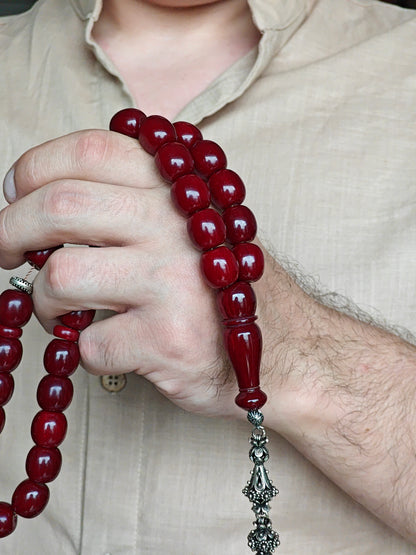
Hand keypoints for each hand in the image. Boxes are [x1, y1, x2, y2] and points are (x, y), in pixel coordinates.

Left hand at [0, 129, 240, 417]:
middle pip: (58, 208)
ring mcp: (175, 281)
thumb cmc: (224, 286)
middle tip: (5, 254)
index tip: (15, 196)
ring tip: (62, 312)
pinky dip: (88, 350)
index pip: (85, 151)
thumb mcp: (193, 222)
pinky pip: (91, 343)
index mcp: (178, 186)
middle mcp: (177, 223)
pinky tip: (115, 347)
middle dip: (9, 231)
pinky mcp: (170, 338)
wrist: (287, 350)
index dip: (32, 170)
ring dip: (45, 302)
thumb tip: (40, 200)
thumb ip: (135, 197)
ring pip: (62, 276)